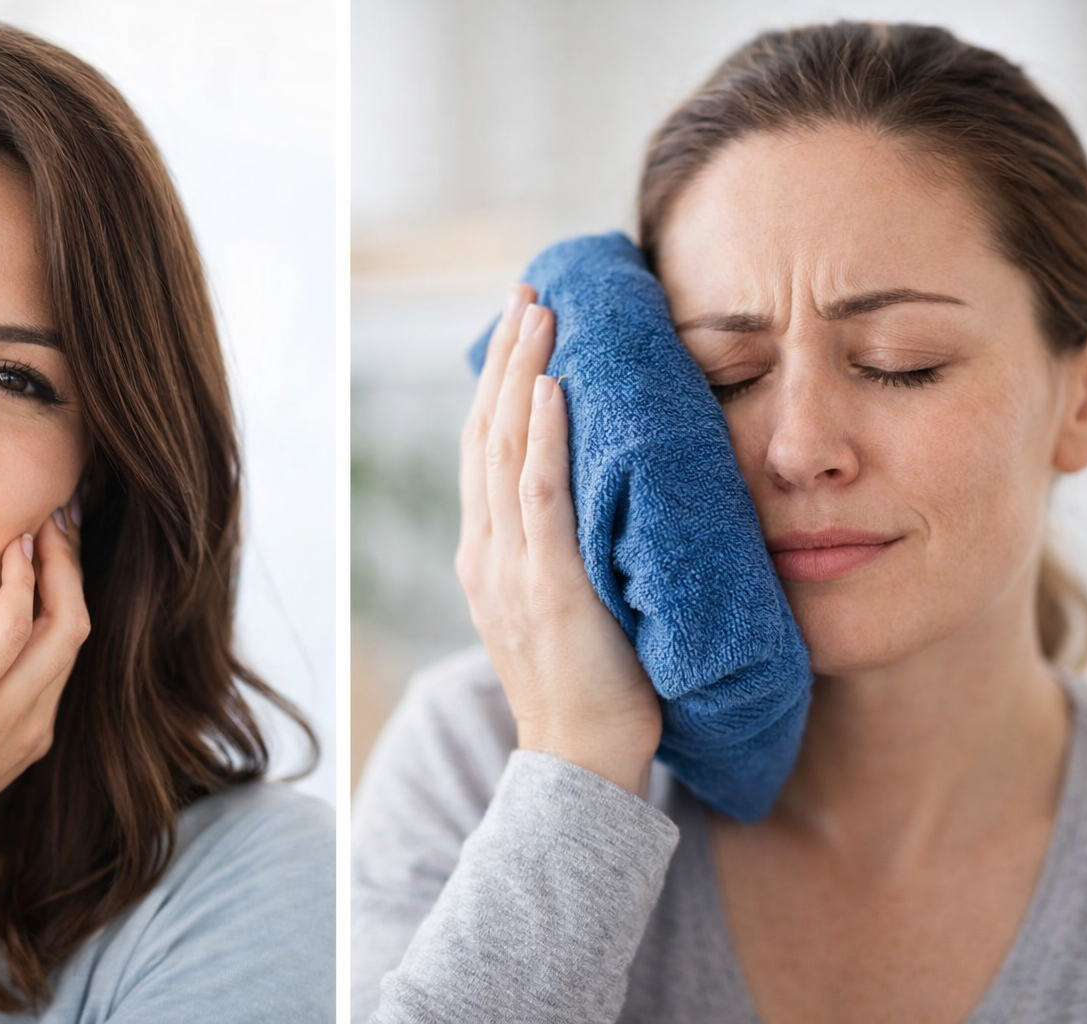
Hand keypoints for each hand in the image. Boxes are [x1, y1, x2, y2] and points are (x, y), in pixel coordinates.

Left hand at [0, 496, 90, 886]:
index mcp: (28, 732)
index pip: (63, 652)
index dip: (63, 595)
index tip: (51, 551)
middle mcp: (32, 721)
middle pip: (79, 628)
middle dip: (74, 570)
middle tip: (61, 520)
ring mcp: (10, 714)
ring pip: (67, 623)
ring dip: (60, 566)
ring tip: (45, 522)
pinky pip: (17, 628)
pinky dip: (21, 583)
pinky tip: (14, 549)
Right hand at [455, 284, 661, 797]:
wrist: (580, 762)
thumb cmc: (591, 686)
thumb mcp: (565, 606)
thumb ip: (562, 551)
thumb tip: (602, 499)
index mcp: (488, 553)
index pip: (484, 449)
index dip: (500, 383)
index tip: (523, 326)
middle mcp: (486, 551)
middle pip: (485, 433)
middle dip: (505, 357)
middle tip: (529, 291)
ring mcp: (509, 568)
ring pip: (502, 451)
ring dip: (519, 374)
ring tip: (541, 312)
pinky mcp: (547, 588)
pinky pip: (537, 498)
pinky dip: (538, 439)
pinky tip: (549, 388)